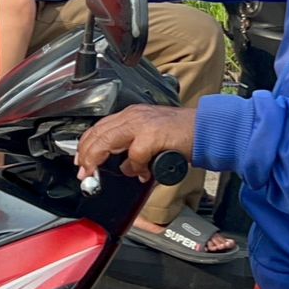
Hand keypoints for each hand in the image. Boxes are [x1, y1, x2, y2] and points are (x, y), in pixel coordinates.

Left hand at [75, 105, 196, 181]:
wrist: (206, 129)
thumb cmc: (183, 135)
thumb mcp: (152, 136)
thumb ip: (134, 148)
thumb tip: (124, 167)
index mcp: (132, 115)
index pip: (100, 127)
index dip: (86, 145)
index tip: (82, 161)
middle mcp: (133, 115)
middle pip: (98, 133)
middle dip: (86, 154)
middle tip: (84, 172)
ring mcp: (142, 123)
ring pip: (106, 139)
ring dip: (97, 159)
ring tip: (95, 173)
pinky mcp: (153, 134)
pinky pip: (134, 153)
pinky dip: (135, 166)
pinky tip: (141, 173)